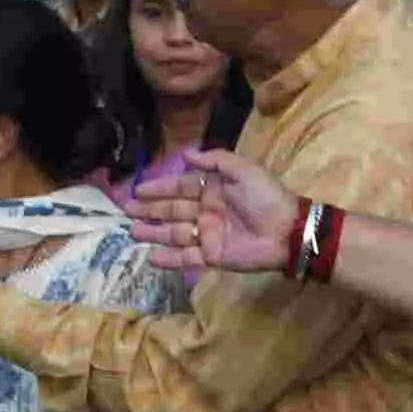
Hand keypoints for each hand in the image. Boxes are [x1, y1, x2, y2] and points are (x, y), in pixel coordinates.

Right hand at [130, 148, 303, 278]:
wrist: (286, 231)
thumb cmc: (265, 197)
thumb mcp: (242, 170)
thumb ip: (215, 160)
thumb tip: (186, 153)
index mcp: (213, 189)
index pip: (180, 187)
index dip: (159, 188)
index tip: (138, 190)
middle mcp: (206, 211)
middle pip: (172, 210)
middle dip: (150, 210)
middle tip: (126, 211)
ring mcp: (208, 235)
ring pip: (174, 233)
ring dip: (153, 232)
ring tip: (133, 232)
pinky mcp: (212, 256)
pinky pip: (186, 258)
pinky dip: (169, 258)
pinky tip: (151, 256)